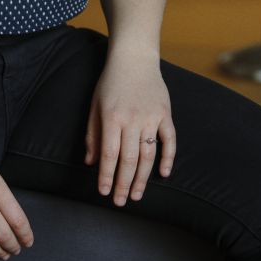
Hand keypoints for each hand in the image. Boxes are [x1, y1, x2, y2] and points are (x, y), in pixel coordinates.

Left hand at [84, 49, 175, 206]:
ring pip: (148, 154)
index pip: (109, 154)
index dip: (107, 176)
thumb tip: (91, 162)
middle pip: (129, 159)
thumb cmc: (110, 82)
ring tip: (136, 195)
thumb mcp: (95, 105)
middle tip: (120, 202)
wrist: (134, 58)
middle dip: (123, 184)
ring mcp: (151, 117)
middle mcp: (132, 119)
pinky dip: (168, 158)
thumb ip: (92, 134)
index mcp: (112, 117)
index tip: (104, 192)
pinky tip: (163, 174)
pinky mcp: (165, 114)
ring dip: (142, 177)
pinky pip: (169, 141)